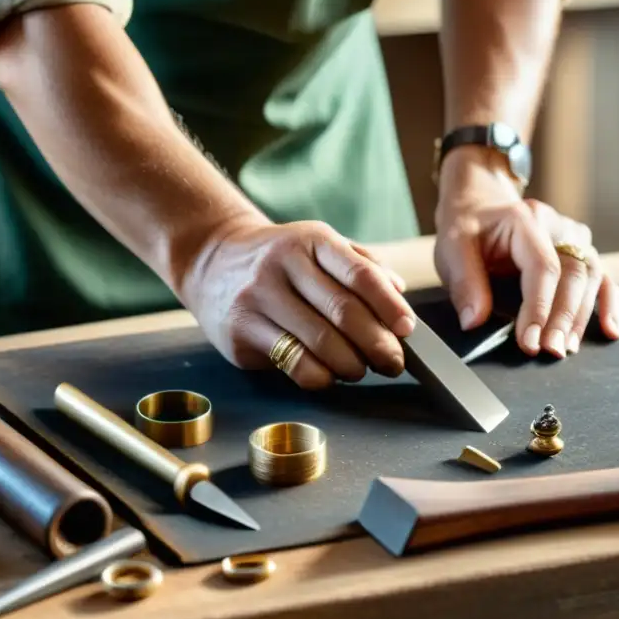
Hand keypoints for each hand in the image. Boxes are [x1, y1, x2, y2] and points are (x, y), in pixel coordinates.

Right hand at [182, 219, 415, 388]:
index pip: (360, 275)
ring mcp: (257, 298)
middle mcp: (282, 265)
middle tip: (393, 362)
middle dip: (377, 344)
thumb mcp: (319, 245)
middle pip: (342, 312)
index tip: (407, 329)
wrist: (211, 261)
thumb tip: (400, 295)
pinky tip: (329, 375)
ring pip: (319, 343)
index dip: (389, 306)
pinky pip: (292, 363)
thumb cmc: (280, 259)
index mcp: (312, 241)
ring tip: (361, 370)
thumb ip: (362, 266)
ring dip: (351, 365)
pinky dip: (321, 377)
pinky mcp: (241, 331)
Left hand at [434, 147, 618, 357]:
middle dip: (563, 317)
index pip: (543, 266)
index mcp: (526, 220)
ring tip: (567, 348)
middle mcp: (556, 226)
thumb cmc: (468, 227)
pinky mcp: (580, 252)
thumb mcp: (452, 247)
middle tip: (551, 350)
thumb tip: (473, 323)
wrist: (480, 204)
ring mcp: (573, 238)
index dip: (539, 306)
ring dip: (581, 316)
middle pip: (573, 273)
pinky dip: (608, 304)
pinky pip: (602, 278)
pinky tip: (611, 331)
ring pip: (591, 277)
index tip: (529, 341)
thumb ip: (464, 283)